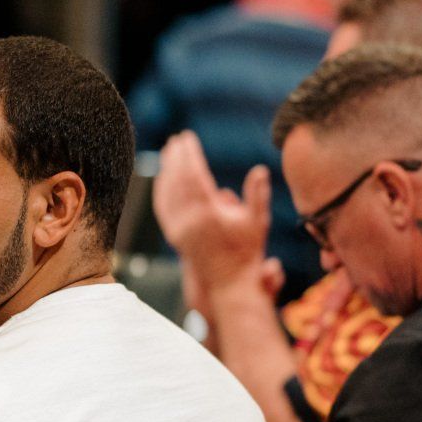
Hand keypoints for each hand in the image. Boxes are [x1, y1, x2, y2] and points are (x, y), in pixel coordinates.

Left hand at [152, 133, 270, 291]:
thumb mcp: (258, 222)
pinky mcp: (174, 237)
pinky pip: (163, 209)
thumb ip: (258, 195)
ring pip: (167, 194)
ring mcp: (179, 230)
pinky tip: (163, 179)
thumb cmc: (247, 252)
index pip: (194, 175)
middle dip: (175, 158)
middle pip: (177, 181)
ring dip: (166, 171)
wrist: (230, 283)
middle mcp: (190, 221)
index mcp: (209, 214)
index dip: (189, 154)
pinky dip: (161, 191)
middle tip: (175, 140)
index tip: (186, 137)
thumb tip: (259, 170)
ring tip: (168, 153)